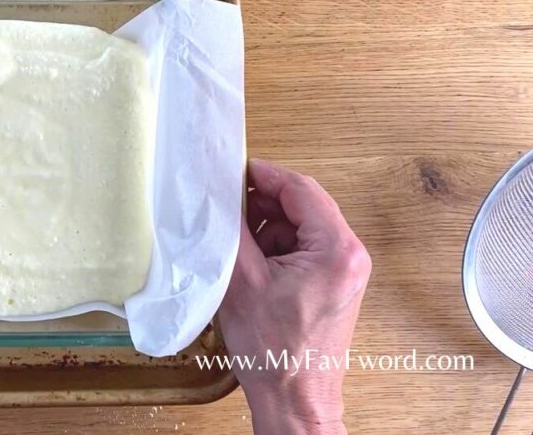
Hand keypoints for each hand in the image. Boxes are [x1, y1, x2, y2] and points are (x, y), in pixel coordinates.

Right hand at [220, 159, 370, 434]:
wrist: (293, 399)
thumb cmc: (273, 350)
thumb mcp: (242, 279)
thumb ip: (234, 229)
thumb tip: (222, 196)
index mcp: (337, 249)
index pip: (300, 189)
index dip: (263, 175)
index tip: (232, 173)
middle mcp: (351, 255)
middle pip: (304, 205)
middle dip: (263, 205)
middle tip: (227, 211)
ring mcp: (346, 270)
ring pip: (302, 226)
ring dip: (268, 228)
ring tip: (237, 248)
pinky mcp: (335, 284)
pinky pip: (305, 248)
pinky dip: (277, 248)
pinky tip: (252, 266)